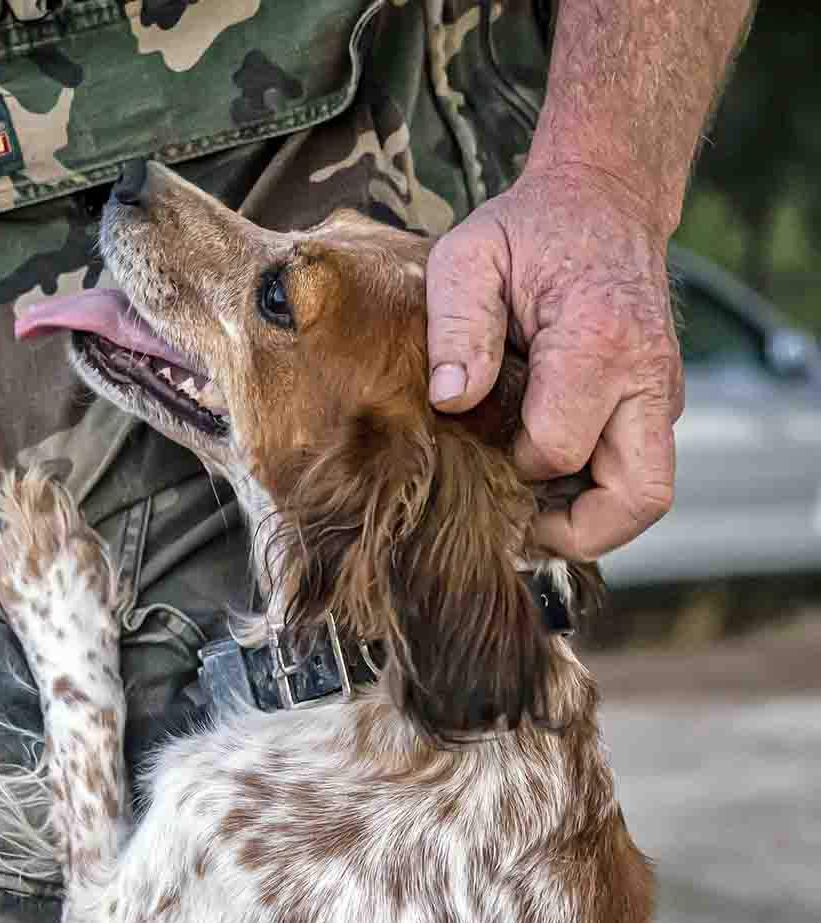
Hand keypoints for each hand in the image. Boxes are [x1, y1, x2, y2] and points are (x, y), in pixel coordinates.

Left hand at [425, 164, 682, 559]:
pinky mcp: (660, 402)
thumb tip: (451, 399)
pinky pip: (641, 470)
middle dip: (576, 533)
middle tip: (517, 529)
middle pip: (637, 498)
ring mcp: (662, 392)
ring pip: (648, 494)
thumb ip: (457, 327)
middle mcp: (645, 376)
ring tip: (530, 512)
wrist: (603, 200)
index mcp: (595, 344)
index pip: (559, 451)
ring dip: (592, 520)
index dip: (514, 466)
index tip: (482, 441)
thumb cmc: (528, 230)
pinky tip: (546, 478)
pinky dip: (599, 492)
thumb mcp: (469, 257)